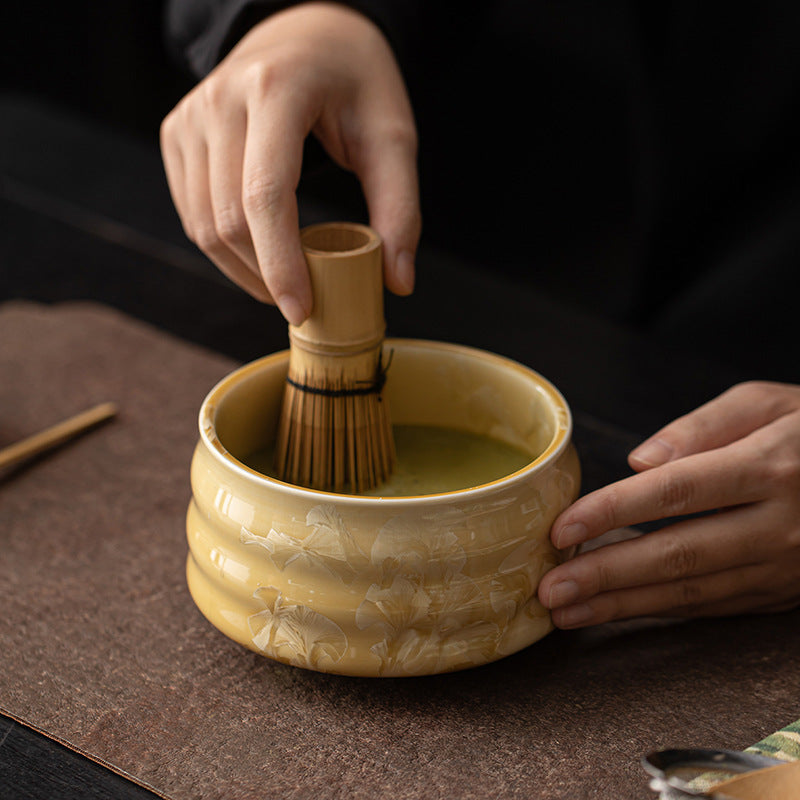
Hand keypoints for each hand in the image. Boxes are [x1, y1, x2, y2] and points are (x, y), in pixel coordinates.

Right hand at [160, 2, 420, 323]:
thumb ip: (400, 208)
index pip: (266, 195)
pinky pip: (191, 214)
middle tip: (304, 303)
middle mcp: (219, 100)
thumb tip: (398, 283)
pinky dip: (224, 249)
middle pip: (229, 219)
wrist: (304, 31)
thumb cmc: (354, 81)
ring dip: (243, 270)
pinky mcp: (177, 134)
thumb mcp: (392, 134)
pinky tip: (259, 255)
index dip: (281, 264)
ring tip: (285, 284)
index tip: (301, 310)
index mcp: (276, 90)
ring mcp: (189, 117)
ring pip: (203, 225)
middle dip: (265, 275)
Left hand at [538, 381, 799, 627]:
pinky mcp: (783, 591)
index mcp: (771, 466)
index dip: (615, 512)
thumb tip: (639, 463)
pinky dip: (662, 610)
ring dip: (625, 605)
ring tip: (567, 611)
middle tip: (549, 589)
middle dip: (609, 576)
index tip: (562, 528)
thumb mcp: (768, 402)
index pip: (678, 493)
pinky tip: (618, 611)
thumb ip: (702, 427)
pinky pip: (715, 605)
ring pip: (694, 592)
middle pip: (681, 554)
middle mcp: (780, 523)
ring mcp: (785, 566)